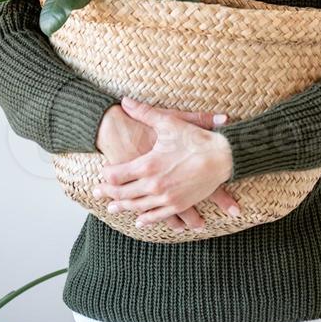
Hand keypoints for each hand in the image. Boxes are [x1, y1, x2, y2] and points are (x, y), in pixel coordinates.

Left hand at [92, 96, 235, 229]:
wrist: (222, 157)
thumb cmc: (196, 138)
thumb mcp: (169, 122)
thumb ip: (145, 112)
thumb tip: (125, 101)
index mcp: (148, 165)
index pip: (116, 175)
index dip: (106, 175)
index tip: (102, 173)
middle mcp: (154, 185)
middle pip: (123, 194)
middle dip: (108, 193)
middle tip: (97, 193)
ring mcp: (166, 197)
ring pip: (137, 207)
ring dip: (123, 207)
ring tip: (112, 207)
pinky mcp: (179, 204)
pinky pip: (157, 216)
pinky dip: (146, 219)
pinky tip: (140, 220)